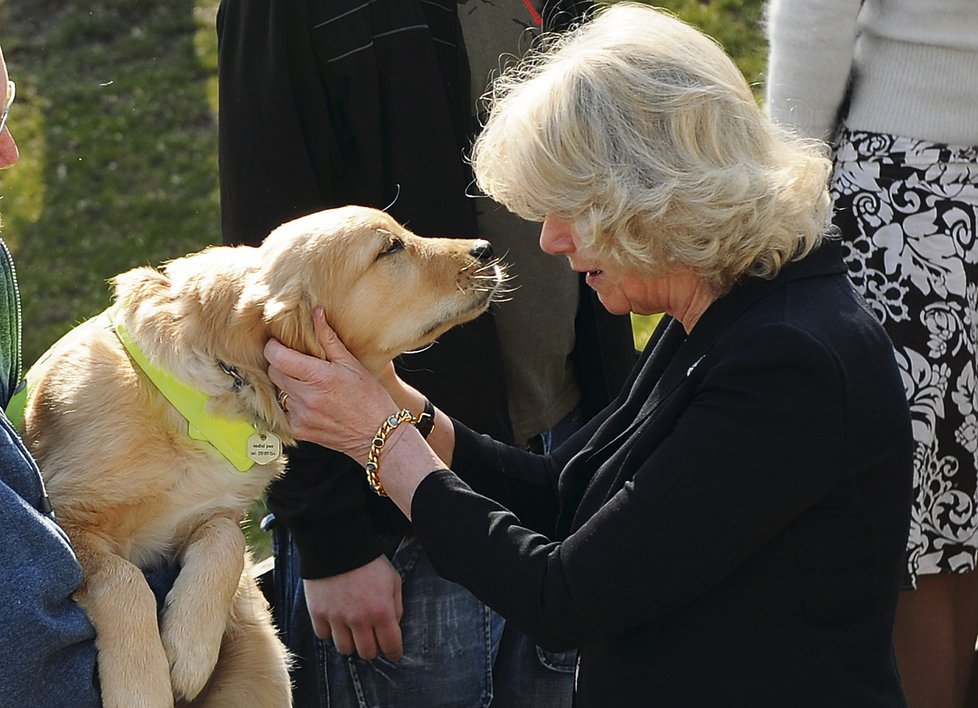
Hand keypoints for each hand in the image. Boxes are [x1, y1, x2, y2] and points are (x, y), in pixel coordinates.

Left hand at [265, 310, 395, 462]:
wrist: (378, 435)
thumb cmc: (370, 398)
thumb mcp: (352, 364)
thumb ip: (329, 339)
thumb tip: (316, 314)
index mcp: (319, 377)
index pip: (277, 357)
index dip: (273, 347)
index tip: (278, 343)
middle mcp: (306, 397)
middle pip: (273, 372)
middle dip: (280, 363)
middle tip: (295, 361)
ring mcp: (300, 416)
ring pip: (278, 391)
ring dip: (287, 384)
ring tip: (306, 383)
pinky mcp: (299, 430)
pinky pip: (284, 411)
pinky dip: (292, 404)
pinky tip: (309, 402)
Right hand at [304, 555, 403, 661]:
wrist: (338, 544)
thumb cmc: (369, 561)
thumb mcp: (393, 580)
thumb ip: (396, 606)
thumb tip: (393, 626)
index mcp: (381, 611)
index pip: (391, 646)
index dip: (394, 653)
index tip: (394, 654)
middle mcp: (359, 619)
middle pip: (367, 653)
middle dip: (373, 648)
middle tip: (372, 638)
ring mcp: (336, 618)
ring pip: (345, 649)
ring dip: (351, 642)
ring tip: (353, 630)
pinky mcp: (318, 613)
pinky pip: (324, 636)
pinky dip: (330, 631)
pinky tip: (335, 620)